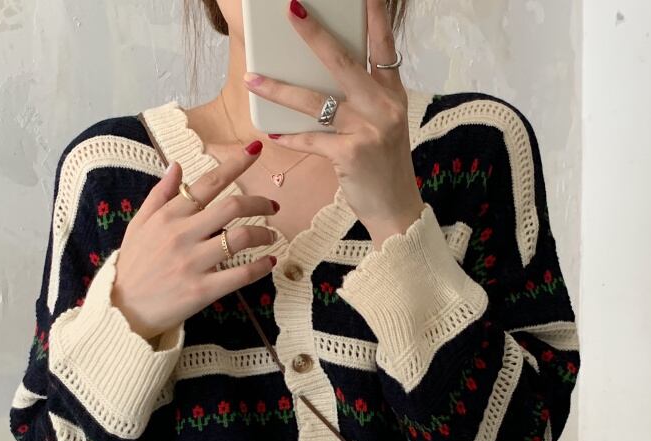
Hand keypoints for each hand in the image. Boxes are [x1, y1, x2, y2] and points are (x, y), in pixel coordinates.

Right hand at [110, 150, 278, 341]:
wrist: (122, 309)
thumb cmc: (134, 265)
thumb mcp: (139, 224)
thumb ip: (160, 195)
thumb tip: (176, 165)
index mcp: (169, 215)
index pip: (208, 183)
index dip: (235, 164)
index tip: (256, 150)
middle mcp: (182, 234)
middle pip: (231, 207)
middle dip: (259, 202)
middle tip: (273, 206)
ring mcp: (193, 262)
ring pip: (240, 239)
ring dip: (263, 234)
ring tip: (271, 236)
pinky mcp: (202, 290)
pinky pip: (241, 274)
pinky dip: (261, 267)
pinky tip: (270, 262)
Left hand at [243, 0, 424, 247]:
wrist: (397, 211)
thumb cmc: (384, 169)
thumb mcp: (384, 128)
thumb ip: (363, 102)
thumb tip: (323, 82)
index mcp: (392, 96)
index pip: (383, 48)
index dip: (374, 17)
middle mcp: (384, 108)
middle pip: (343, 63)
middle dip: (314, 34)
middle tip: (291, 10)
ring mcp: (369, 131)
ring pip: (317, 102)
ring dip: (280, 90)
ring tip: (253, 79)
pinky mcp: (352, 155)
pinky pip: (312, 140)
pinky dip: (291, 137)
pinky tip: (273, 133)